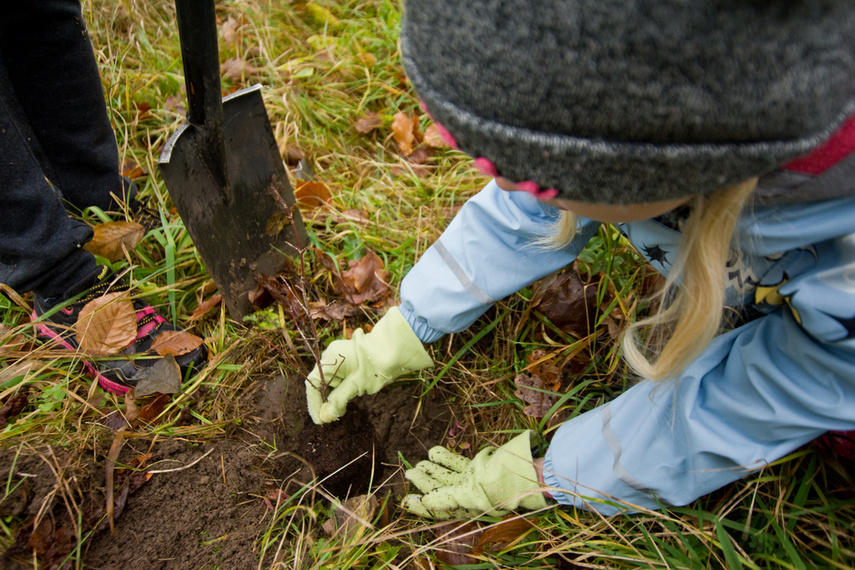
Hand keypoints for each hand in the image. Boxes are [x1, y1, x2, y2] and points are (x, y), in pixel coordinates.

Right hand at [305, 307, 432, 423]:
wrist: (395, 347)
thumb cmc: (375, 366)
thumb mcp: (356, 386)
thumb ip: (338, 400)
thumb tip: (326, 416)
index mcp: (329, 361)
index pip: (313, 385)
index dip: (314, 405)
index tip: (320, 421)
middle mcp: (330, 355)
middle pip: (320, 382)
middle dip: (325, 400)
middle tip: (331, 417)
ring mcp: (339, 353)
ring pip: (330, 378)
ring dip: (334, 394)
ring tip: (340, 409)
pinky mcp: (348, 355)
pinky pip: (339, 374)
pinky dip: (341, 386)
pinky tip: (348, 396)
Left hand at [402, 431, 548, 518]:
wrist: (516, 476)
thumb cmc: (491, 490)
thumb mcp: (465, 497)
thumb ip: (443, 499)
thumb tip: (422, 502)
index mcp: (462, 508)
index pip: (436, 508)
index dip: (420, 506)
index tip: (405, 500)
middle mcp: (465, 496)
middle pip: (439, 489)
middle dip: (424, 482)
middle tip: (410, 472)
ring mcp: (471, 481)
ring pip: (447, 474)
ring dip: (433, 469)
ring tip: (420, 462)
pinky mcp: (476, 468)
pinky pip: (457, 463)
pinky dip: (445, 458)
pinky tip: (434, 452)